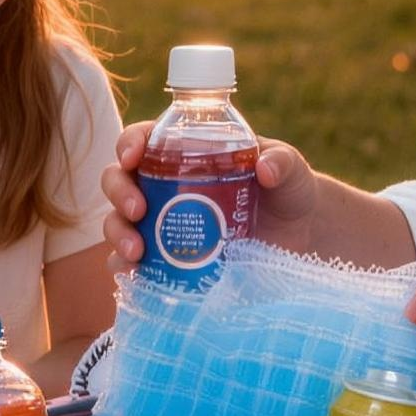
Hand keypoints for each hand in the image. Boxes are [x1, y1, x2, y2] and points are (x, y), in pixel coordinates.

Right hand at [98, 127, 337, 267]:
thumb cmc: (288, 192)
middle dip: (119, 193)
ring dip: (117, 235)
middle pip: (119, 180)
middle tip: (138, 211)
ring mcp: (161, 224)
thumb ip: (282, 162)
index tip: (133, 157)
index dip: (129, 143)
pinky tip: (135, 276)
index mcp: (184, 152)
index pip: (144, 139)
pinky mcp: (165, 259)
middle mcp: (163, 185)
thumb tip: (265, 168)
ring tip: (136, 252)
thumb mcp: (290, 170)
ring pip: (118, 222)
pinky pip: (132, 263)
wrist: (298, 238)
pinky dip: (126, 268)